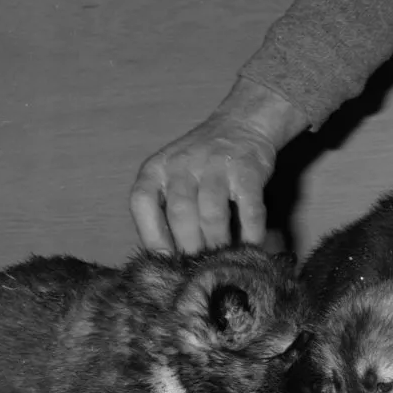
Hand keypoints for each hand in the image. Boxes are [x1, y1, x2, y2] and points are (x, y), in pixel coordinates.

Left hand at [130, 78, 307, 252]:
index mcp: (157, 168)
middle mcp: (182, 165)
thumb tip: (169, 257)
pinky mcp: (248, 172)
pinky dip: (250, 233)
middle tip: (199, 267)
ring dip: (217, 243)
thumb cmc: (202, 161)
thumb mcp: (172, 174)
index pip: (142, 203)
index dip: (151, 236)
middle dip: (189, 247)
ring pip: (212, 214)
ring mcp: (216, 167)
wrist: (242, 124)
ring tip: (222, 259)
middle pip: (180, 214)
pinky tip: (250, 246)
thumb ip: (165, 206)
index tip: (165, 260)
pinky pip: (249, 210)